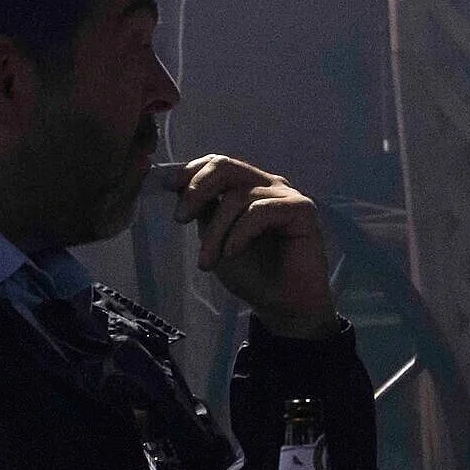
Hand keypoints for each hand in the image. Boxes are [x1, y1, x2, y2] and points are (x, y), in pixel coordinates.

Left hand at [169, 156, 336, 335]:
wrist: (282, 306)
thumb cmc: (252, 274)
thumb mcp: (216, 237)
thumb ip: (204, 209)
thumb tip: (176, 184)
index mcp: (250, 187)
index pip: (218, 164)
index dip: (191, 171)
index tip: (167, 186)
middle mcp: (268, 185)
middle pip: (226, 167)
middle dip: (197, 190)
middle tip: (180, 218)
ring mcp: (287, 195)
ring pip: (238, 196)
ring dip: (217, 230)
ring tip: (208, 261)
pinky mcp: (302, 209)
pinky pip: (261, 210)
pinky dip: (239, 232)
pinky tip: (231, 253)